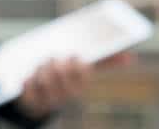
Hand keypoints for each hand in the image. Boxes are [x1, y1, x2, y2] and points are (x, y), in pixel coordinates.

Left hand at [16, 53, 132, 118]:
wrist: (38, 101)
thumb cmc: (63, 79)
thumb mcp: (81, 69)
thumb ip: (105, 62)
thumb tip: (131, 57)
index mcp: (79, 87)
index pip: (83, 75)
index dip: (78, 66)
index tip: (75, 54)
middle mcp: (65, 96)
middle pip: (62, 74)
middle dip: (57, 63)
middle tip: (53, 56)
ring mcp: (47, 100)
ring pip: (45, 80)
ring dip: (41, 69)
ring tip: (40, 64)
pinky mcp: (31, 103)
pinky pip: (28, 90)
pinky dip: (28, 82)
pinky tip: (27, 77)